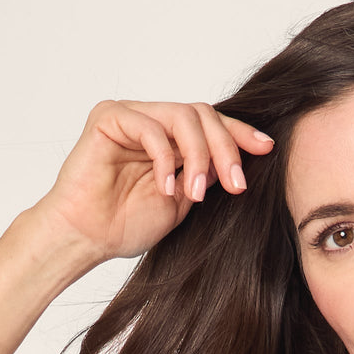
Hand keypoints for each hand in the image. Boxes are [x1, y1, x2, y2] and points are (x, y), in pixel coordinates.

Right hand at [28, 98, 274, 263]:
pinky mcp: (109, 117)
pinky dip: (164, 158)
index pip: (212, 125)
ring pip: (182, 116)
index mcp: (172, 140)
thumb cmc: (127, 225)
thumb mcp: (183, 203)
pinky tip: (166, 187)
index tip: (266, 150)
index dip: (240, 134)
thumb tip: (238, 161)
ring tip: (195, 194)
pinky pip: (149, 127)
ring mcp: (132, 117)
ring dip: (198, 156)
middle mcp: (154, 122)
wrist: (87, 239)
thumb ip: (205, 177)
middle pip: (203, 115)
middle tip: (236, 185)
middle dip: (225, 148)